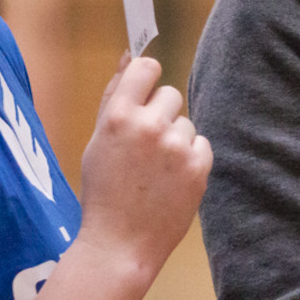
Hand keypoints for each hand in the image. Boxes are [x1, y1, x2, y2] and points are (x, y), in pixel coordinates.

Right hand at [74, 53, 211, 272]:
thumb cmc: (103, 191)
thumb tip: (129, 54)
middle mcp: (149, 126)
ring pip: (186, 122)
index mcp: (118, 116)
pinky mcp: (199, 166)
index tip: (146, 93)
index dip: (147, 78)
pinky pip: (201, 144)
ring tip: (156, 171)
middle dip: (161, 114)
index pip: (146, 68)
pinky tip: (171, 180)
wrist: (119, 245)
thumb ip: (115, 95)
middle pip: (170, 94)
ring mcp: (176, 147)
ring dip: (176, 139)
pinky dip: (190, 158)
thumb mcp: (98, 141)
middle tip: (146, 146)